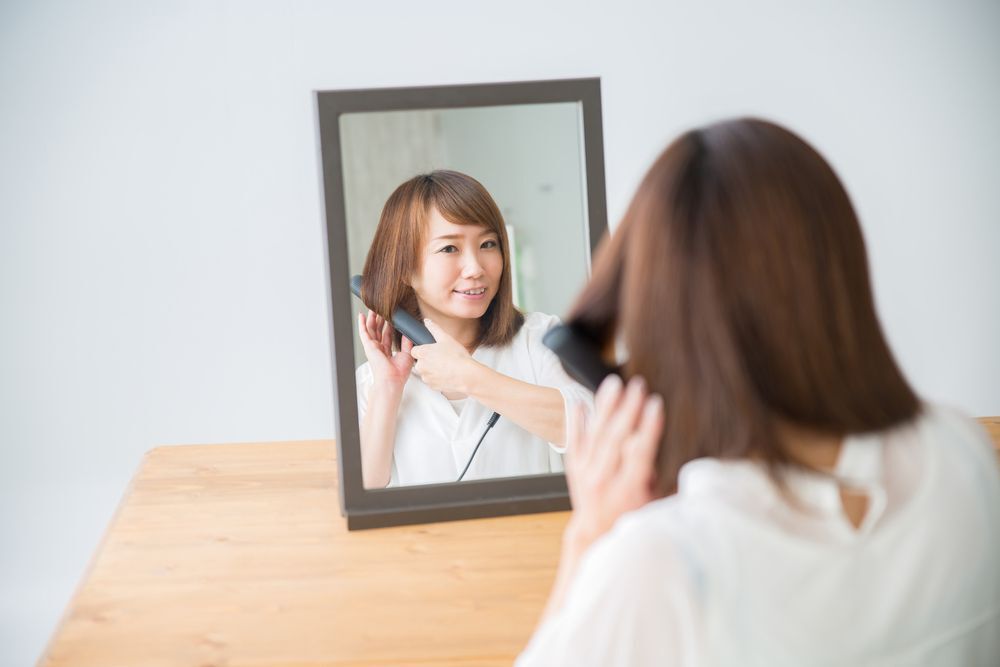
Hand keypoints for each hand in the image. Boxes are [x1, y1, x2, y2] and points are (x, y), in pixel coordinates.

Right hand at [357, 310, 413, 389]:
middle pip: (378, 330)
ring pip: (371, 329)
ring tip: (373, 308)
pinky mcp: (368, 346)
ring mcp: (373, 347)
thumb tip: (408, 333)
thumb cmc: (398, 374)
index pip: (387, 335)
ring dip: (371, 318)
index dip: (388, 325)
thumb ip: (406, 343)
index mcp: (387, 352)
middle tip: (381, 309)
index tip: (391, 317)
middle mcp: (379, 349)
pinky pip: (363, 332)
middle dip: (379, 319)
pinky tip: (361, 316)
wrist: (392, 381)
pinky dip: (361, 323)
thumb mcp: (407, 354)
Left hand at [409, 319, 475, 394]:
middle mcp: (421, 366)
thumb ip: (434, 328)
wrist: (467, 375)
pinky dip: (437, 378)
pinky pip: (432, 380)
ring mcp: (426, 377)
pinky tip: (447, 373)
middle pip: (420, 361)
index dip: (423, 349)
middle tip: (442, 357)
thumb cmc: (458, 357)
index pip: (414, 350)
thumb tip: (427, 322)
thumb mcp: (446, 338)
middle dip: (428, 360)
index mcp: (422, 353)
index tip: (432, 350)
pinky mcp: (432, 386)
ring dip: (432, 369)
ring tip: (446, 365)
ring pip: (426, 371)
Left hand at [564, 374, 663, 551]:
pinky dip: (575, 421)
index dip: (648, 427)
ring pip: (595, 434)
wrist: (596, 535)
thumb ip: (664, 480)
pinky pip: (573, 440)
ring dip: (605, 406)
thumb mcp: (655, 505)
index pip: (639, 453)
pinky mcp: (574, 468)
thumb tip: (684, 457)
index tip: (656, 404)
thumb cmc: (632, 519)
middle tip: (638, 385)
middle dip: (628, 408)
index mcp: (628, 490)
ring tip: (614, 383)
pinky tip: (579, 402)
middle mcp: (604, 480)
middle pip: (615, 439)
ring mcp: (585, 473)